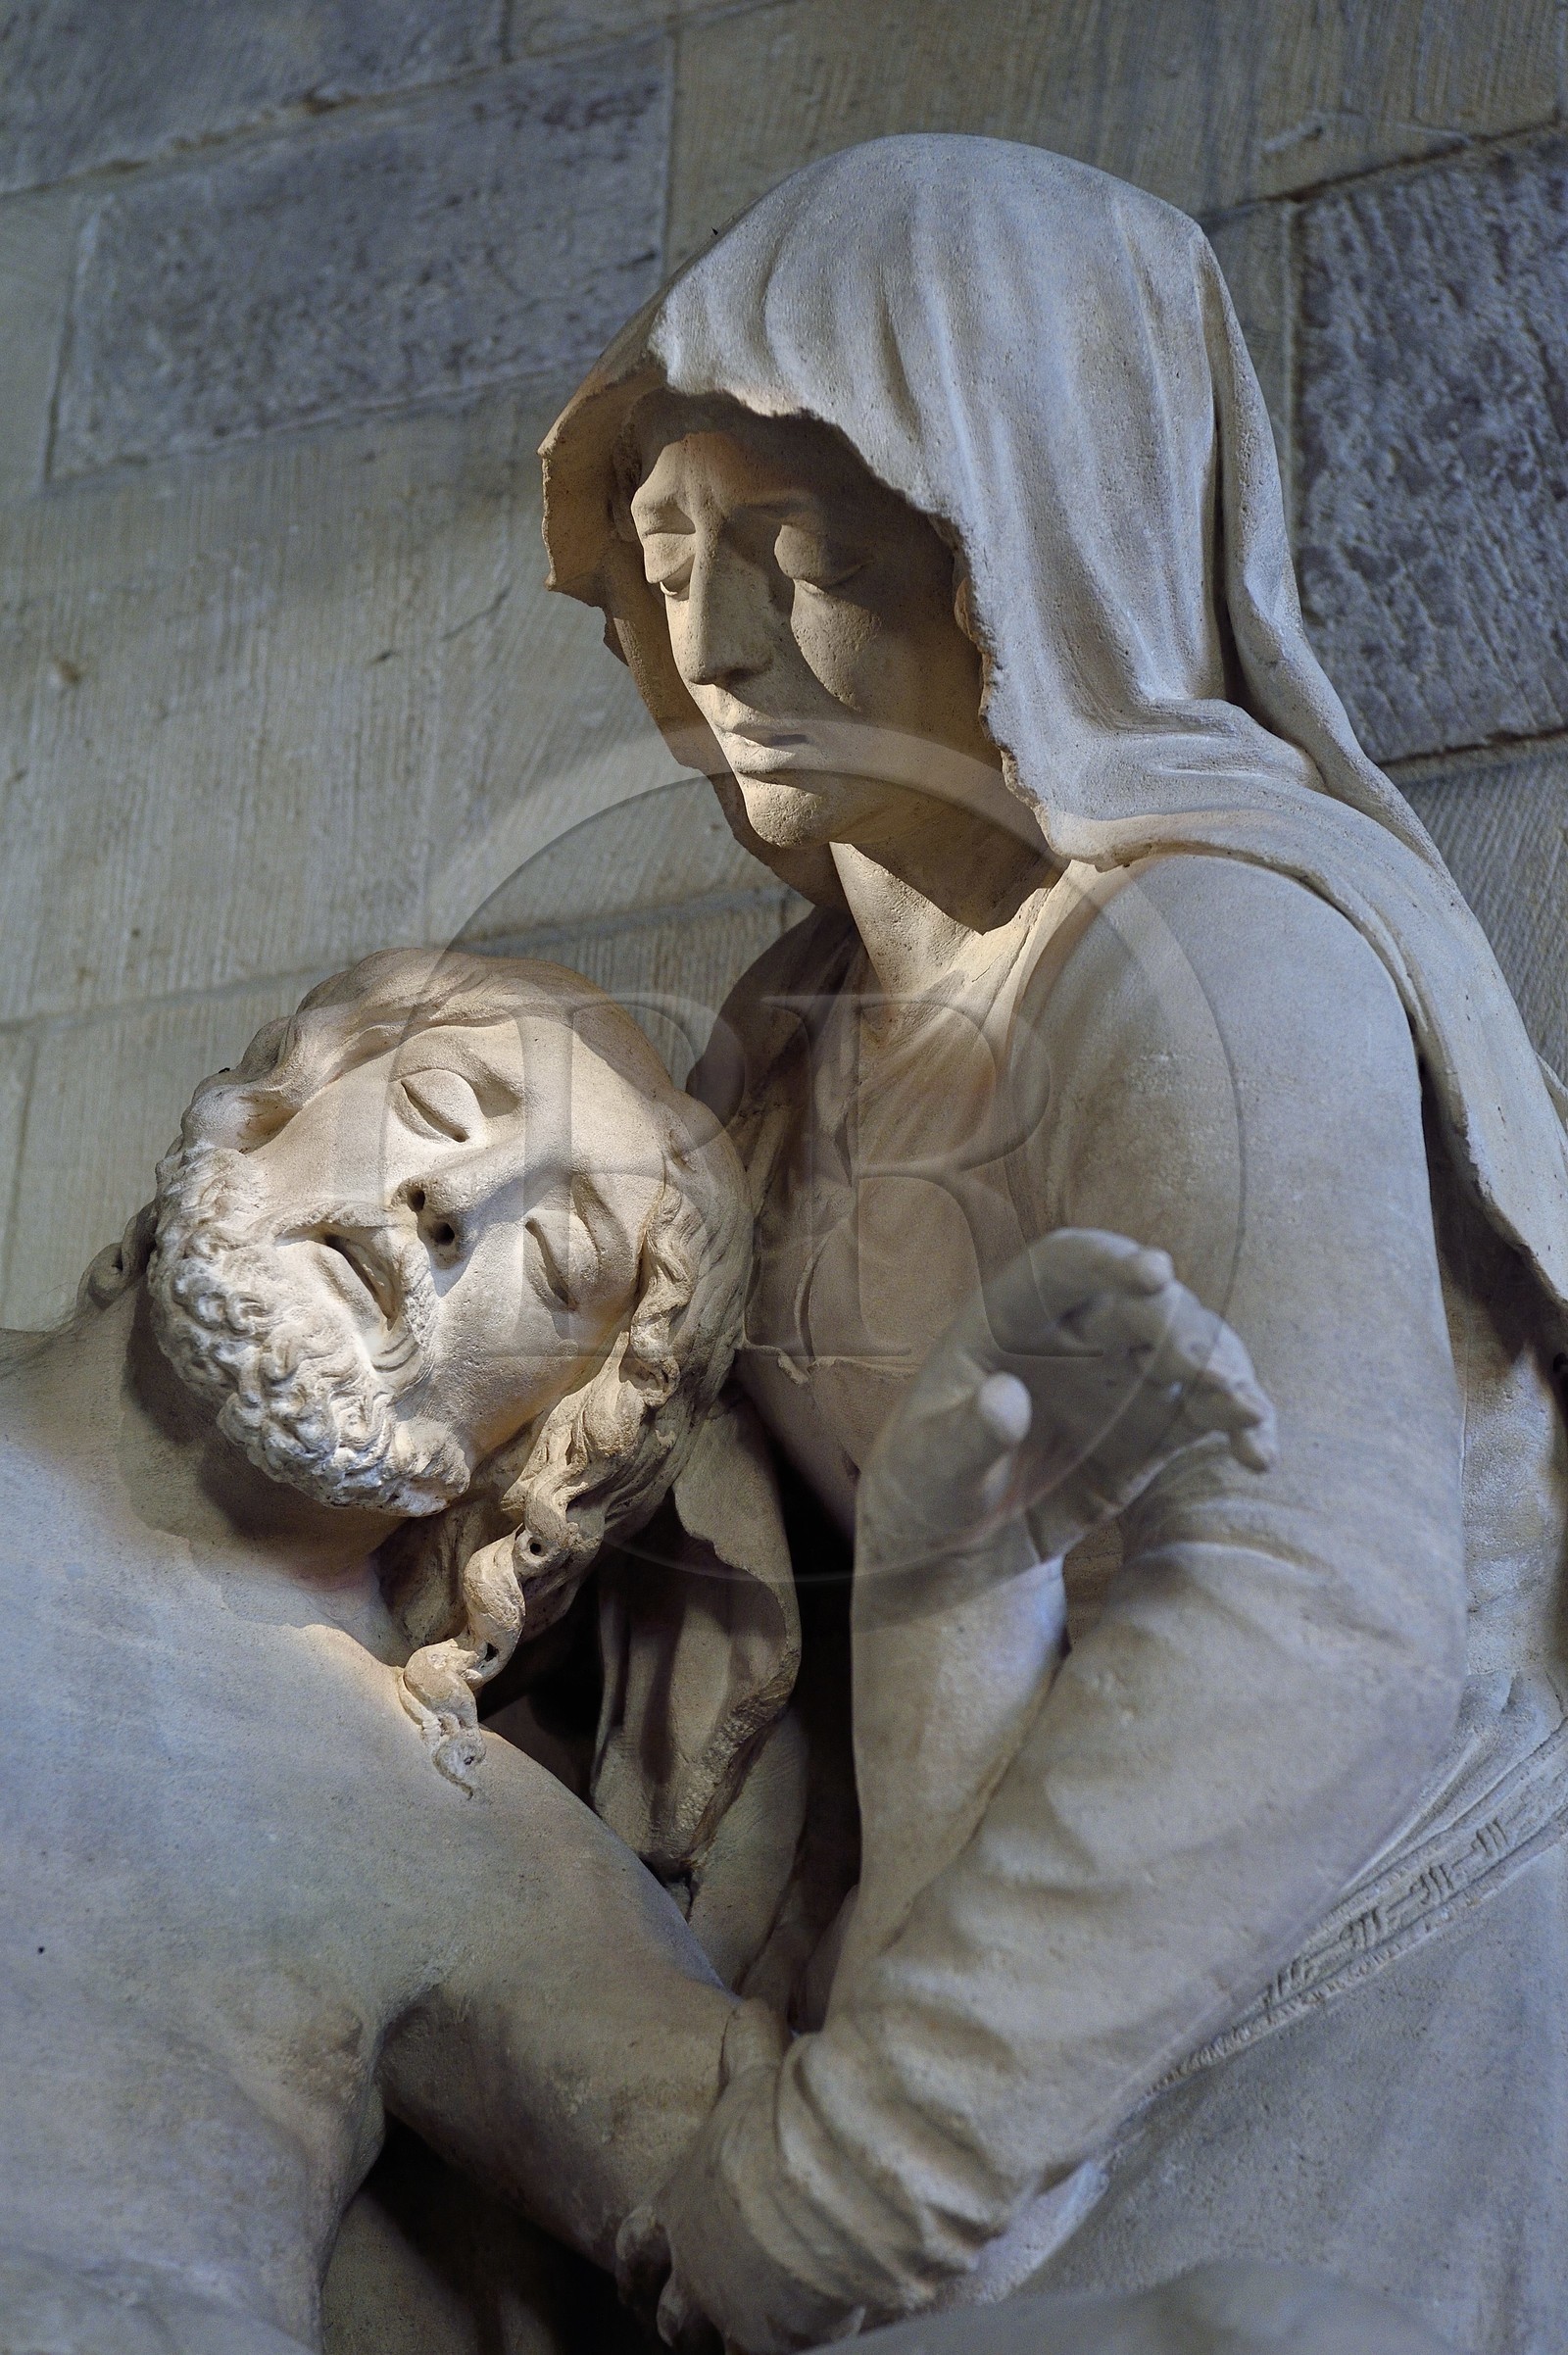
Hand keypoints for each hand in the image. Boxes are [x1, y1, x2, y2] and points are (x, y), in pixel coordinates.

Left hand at [616, 2005, 863, 2354]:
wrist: (832, 2181)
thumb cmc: (788, 2123)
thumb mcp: (759, 2073)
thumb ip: (749, 2049)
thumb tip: (753, 2010)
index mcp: (679, 2210)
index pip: (636, 2248)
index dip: (640, 2261)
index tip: (643, 2269)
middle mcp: (696, 2273)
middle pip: (669, 2318)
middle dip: (680, 2316)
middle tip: (693, 2318)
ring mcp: (734, 2316)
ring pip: (707, 2349)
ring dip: (723, 2342)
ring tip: (745, 2333)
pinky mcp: (779, 2344)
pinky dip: (773, 2350)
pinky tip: (798, 2337)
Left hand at [856, 1229, 1275, 1599]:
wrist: (957, 1545)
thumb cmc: (926, 1487)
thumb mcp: (931, 1467)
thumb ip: (965, 1435)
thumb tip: (1005, 1400)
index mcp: (1009, 1316)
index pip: (1064, 1265)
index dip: (1110, 1261)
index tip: (1157, 1273)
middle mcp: (1075, 1332)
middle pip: (1142, 1306)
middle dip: (1182, 1330)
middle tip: (1213, 1375)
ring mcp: (1120, 1375)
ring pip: (1189, 1350)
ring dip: (1226, 1374)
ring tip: (1246, 1416)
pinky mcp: (1154, 1425)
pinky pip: (1208, 1412)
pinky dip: (1240, 1425)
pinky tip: (1258, 1454)